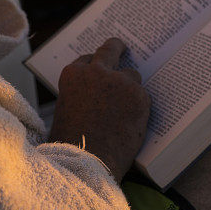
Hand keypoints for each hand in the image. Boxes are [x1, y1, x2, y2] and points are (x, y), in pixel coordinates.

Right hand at [48, 38, 150, 182]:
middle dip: (117, 47)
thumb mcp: (66, 111)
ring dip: (130, 89)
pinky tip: (133, 123)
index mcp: (73, 75)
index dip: (96, 65)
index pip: (88, 59)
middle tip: (123, 48)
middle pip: (110, 49)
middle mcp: (95, 72)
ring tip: (126, 111)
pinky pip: (143, 96)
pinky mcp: (137, 95)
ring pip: (131, 75)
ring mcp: (118, 81)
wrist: (87, 162)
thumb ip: (80, 95)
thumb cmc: (72, 144)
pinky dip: (141, 108)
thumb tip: (96, 96)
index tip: (102, 66)